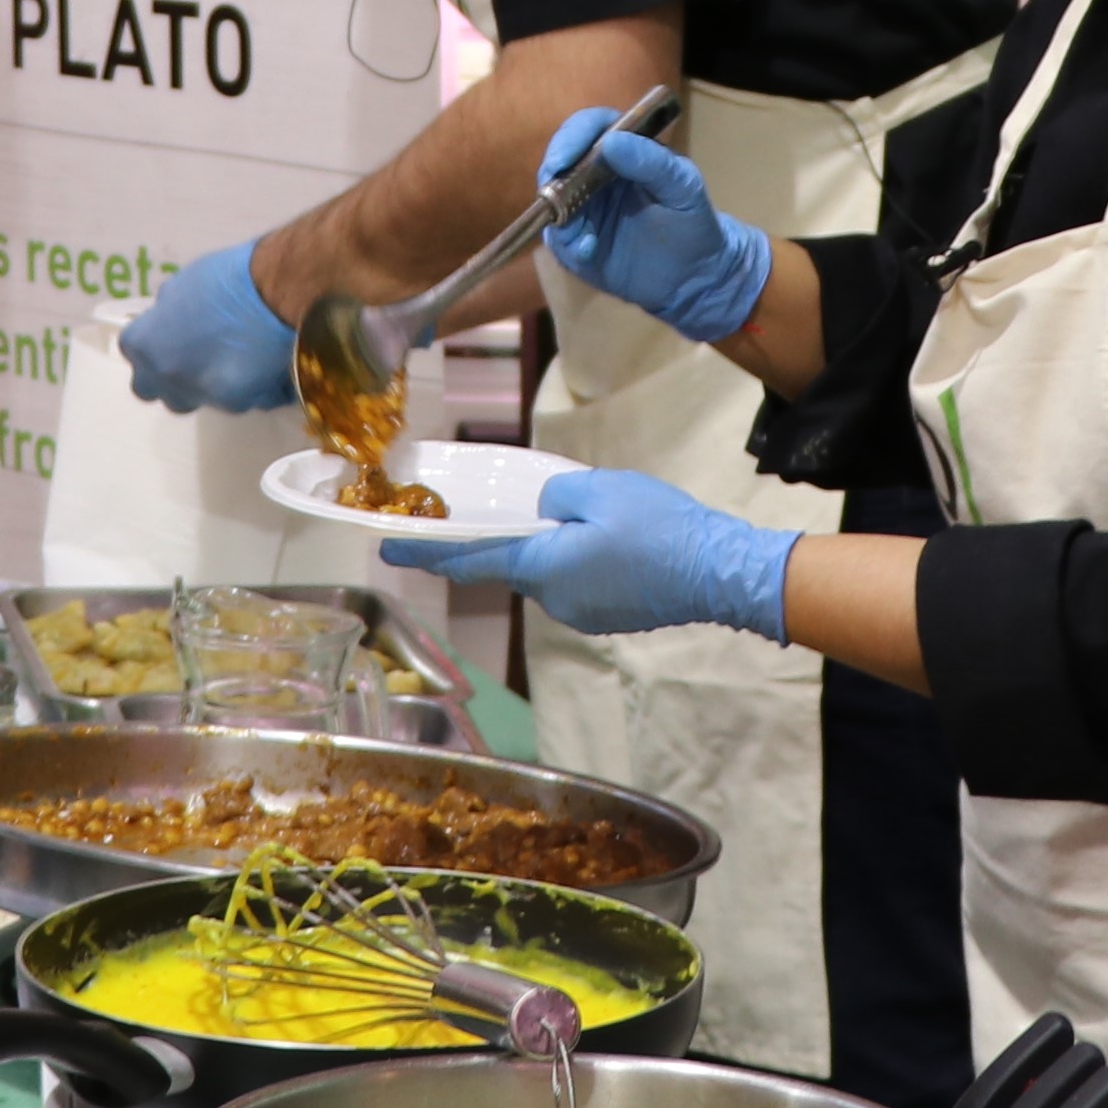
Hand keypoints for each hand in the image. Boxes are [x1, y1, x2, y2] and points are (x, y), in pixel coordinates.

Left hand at [118, 241, 300, 412]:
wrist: (276, 292)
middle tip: (194, 356)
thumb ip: (167, 313)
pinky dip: (242, 388)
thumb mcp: (182, 287)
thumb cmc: (226, 279)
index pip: (134, 352)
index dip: (153, 342)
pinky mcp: (233, 404)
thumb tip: (168, 320)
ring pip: (191, 400)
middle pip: (153, 389)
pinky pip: (232, 401)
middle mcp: (164, 375)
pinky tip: (260, 367)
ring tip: (230, 361)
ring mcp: (197, 393)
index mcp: (144, 342)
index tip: (170, 333)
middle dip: (168, 376)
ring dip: (202, 386)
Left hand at [383, 466, 795, 642]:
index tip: (387, 550)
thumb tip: (540, 508)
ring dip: (555, 549)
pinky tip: (614, 543)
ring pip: (549, 573)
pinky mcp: (607, 617)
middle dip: (516, 539)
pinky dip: (581, 563)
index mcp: (544, 566)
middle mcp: (554, 599)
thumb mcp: (600, 490)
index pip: (470, 559)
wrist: (719, 571)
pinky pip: (578, 584)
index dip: (426, 552)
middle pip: (515, 564)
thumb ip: (555, 496)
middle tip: (540, 509)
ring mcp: (581, 613)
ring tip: (597, 521)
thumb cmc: (661, 527)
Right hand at [532, 113, 772, 344]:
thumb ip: (652, 162)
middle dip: (553, 172)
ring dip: (559, 214)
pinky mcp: (575, 243)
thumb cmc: (690, 220)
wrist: (692, 275)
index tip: (564, 156)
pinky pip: (559, 240)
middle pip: (560, 159)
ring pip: (551, 201)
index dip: (573, 136)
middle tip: (553, 189)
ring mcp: (582, 209)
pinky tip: (589, 252)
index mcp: (623, 149)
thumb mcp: (683, 188)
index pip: (590, 128)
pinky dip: (570, 245)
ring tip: (582, 231)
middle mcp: (595, 174)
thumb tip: (612, 141)